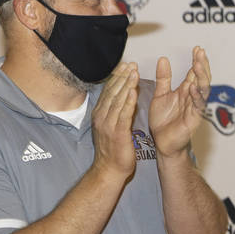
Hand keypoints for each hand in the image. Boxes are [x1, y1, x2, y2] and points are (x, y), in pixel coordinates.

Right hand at [91, 61, 138, 179]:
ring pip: (117, 99)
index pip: (109, 91)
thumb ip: (115, 114)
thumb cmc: (113, 151)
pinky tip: (134, 92)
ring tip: (134, 72)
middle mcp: (102, 116)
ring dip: (126, 84)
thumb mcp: (112, 128)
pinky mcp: (117, 132)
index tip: (125, 66)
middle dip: (122, 76)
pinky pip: (123, 114)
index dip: (117, 77)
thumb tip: (122, 101)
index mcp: (100, 114)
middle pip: (112, 92)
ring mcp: (108, 124)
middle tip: (131, 64)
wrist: (109, 170)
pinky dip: (128, 101)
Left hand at [149, 45, 210, 157]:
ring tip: (199, 65)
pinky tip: (193, 87)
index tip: (197, 49)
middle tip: (201, 53)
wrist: (162, 143)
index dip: (196, 61)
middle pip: (201, 78)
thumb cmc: (163, 121)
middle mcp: (192, 98)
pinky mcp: (194, 119)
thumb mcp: (160, 94)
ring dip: (202, 77)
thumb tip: (163, 59)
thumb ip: (163, 78)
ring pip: (203, 90)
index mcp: (185, 91)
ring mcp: (194, 108)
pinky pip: (197, 106)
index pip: (193, 73)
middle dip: (202, 65)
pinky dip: (196, 96)